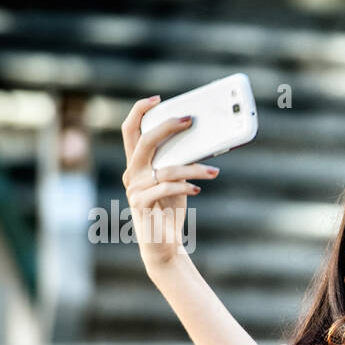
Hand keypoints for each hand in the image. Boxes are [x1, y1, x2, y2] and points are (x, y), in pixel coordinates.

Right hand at [120, 96, 218, 265]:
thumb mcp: (175, 182)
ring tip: (214, 171)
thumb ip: (178, 164)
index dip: (140, 111)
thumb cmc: (170, 211)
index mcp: (136, 164)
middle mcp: (131, 173)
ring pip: (165, 168)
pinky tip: (197, 190)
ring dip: (193, 168)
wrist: (164, 245)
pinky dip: (185, 187)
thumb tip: (201, 144)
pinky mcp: (141, 204)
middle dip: (168, 126)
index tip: (158, 99)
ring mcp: (134, 189)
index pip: (130, 131)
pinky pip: (165, 188)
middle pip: (145, 141)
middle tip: (190, 120)